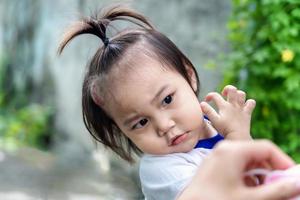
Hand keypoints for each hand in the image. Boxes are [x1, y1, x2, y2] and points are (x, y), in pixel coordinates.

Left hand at [178, 140, 299, 199]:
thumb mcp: (250, 198)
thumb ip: (276, 191)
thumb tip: (296, 184)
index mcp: (233, 150)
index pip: (267, 148)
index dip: (283, 163)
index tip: (292, 179)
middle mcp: (225, 149)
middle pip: (257, 155)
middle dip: (271, 172)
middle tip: (282, 189)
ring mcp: (218, 156)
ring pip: (247, 162)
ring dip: (260, 177)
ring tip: (266, 193)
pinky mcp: (214, 166)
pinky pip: (236, 167)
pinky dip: (247, 178)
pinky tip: (250, 192)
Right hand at [200, 85, 255, 139]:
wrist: (238, 136)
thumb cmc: (225, 129)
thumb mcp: (214, 120)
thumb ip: (207, 111)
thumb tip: (202, 103)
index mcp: (224, 106)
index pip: (215, 95)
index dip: (209, 96)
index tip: (207, 100)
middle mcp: (233, 105)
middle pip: (232, 89)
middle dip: (227, 88)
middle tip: (223, 94)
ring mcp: (241, 108)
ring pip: (242, 94)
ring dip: (237, 94)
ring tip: (233, 99)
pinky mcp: (247, 113)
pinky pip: (251, 103)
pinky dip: (249, 102)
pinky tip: (244, 105)